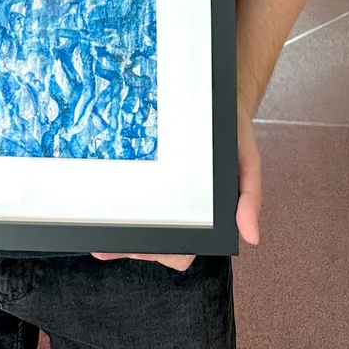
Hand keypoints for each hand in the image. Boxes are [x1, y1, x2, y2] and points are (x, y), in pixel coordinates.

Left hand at [92, 98, 261, 270]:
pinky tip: (98, 203)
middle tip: (108, 245)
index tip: (141, 249)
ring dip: (121, 233)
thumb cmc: (233, 135)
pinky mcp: (150, 168)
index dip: (163, 252)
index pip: (185, 246)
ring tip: (97, 238)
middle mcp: (184, 205)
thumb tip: (251, 236)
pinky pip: (134, 191)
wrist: (214, 96)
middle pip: (158, 240)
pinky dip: (117, 201)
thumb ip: (250, 198)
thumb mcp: (246, 162)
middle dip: (134, 246)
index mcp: (207, 212)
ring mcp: (166, 189)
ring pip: (143, 223)